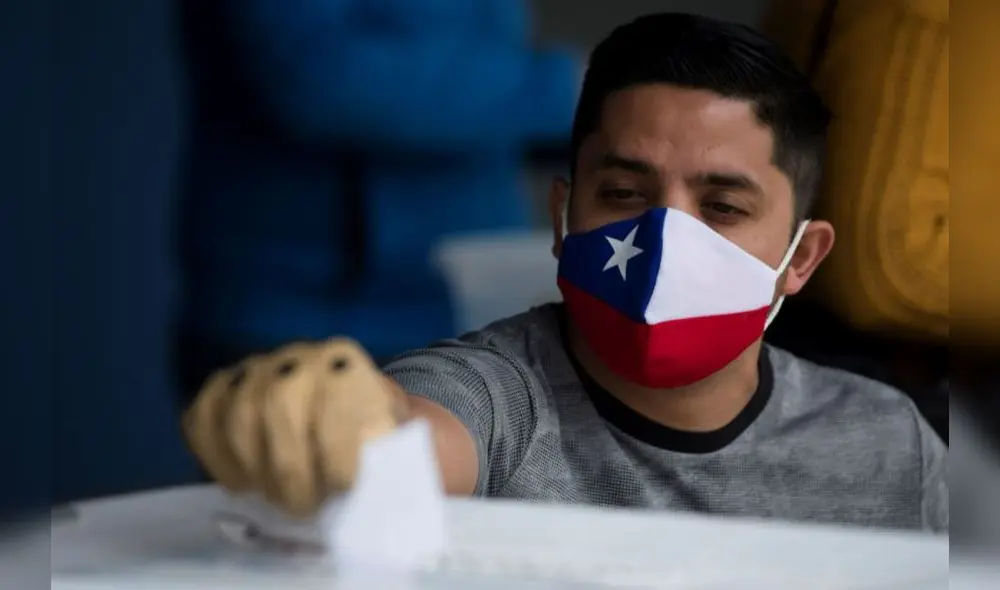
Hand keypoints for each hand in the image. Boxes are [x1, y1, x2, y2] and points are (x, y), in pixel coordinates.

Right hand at [182, 339, 407, 516]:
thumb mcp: (401, 439)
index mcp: (347, 364)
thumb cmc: (374, 432)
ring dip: (255, 469)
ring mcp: (257, 369)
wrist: (348, 405)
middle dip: (291, 469)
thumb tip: (383, 480)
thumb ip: (396, 455)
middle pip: (281, 406)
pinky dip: (215, 455)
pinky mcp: (224, 387)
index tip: (343, 488)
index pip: (337, 400)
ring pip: (239, 416)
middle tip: (305, 506)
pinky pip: (202, 417)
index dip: (337, 453)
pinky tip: (240, 482)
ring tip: (275, 497)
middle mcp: (299, 358)